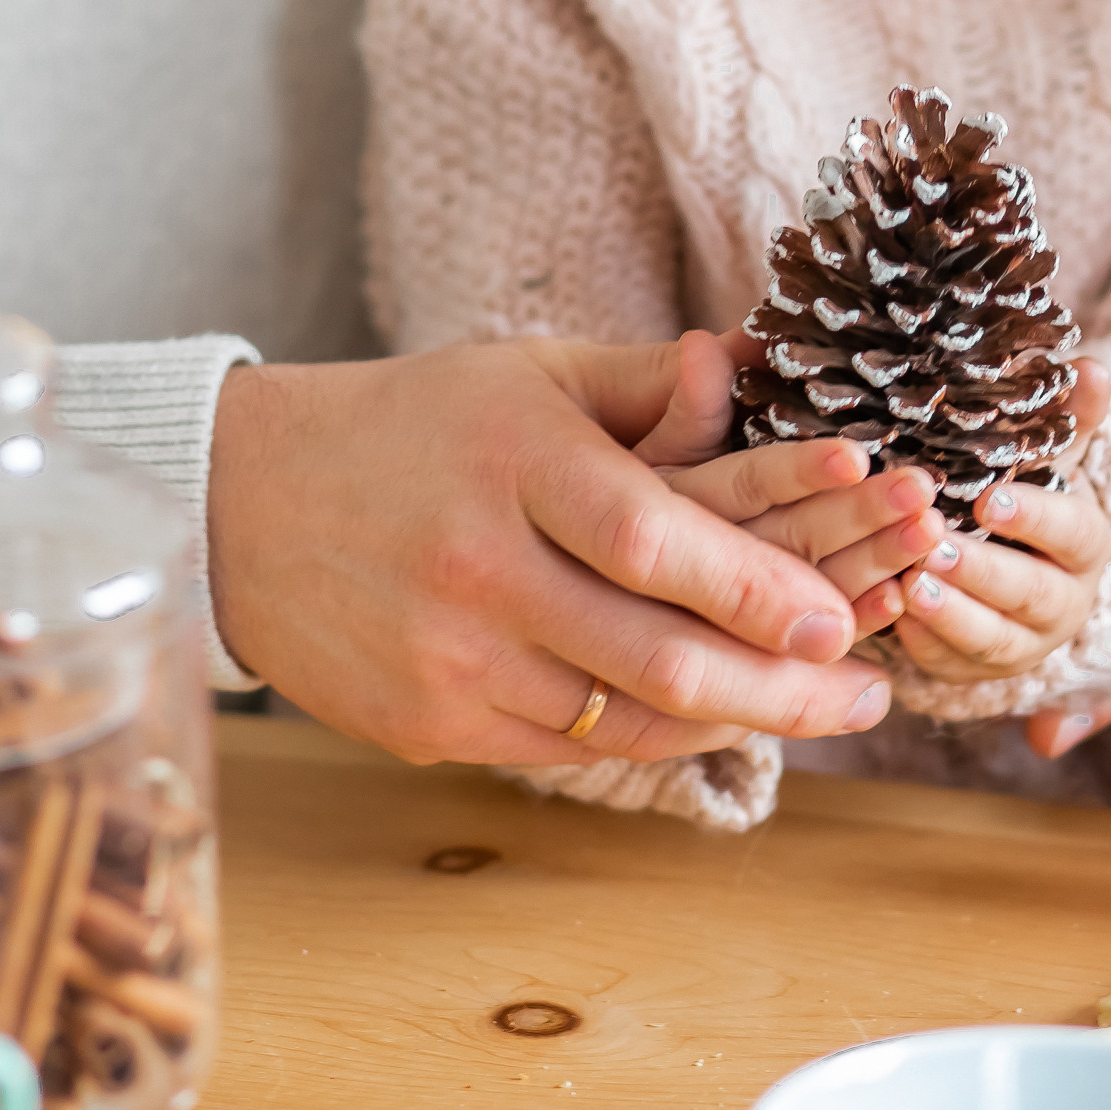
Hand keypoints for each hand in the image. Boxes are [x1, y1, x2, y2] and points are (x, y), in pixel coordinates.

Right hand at [206, 337, 893, 768]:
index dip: (756, 588)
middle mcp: (478, 569)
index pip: (653, 540)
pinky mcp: (427, 721)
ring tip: (817, 709)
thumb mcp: (524, 374)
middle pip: (656, 654)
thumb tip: (751, 363)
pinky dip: (654, 738)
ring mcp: (447, 658)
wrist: (241, 507)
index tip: (846, 619)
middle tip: (869, 694)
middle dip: (784, 687)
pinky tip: (714, 722)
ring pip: (624, 717)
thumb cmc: (412, 425)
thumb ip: (644, 382)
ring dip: (734, 720)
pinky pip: (571, 746)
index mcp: (514, 464)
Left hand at [891, 361, 1110, 680]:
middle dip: (982, 572)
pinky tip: (885, 616)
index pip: (1072, 533)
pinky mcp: (973, 671)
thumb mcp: (1052, 464)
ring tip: (908, 585)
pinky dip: (919, 644)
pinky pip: (948, 664)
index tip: (990, 499)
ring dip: (950, 614)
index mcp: (1084, 546)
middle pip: (1030, 593)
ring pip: (991, 638)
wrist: (1021, 581)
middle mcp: (1062, 604)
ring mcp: (1020, 646)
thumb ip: (1071, 421)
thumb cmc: (1027, 504)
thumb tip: (1092, 367)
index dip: (1034, 518)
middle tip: (935, 546)